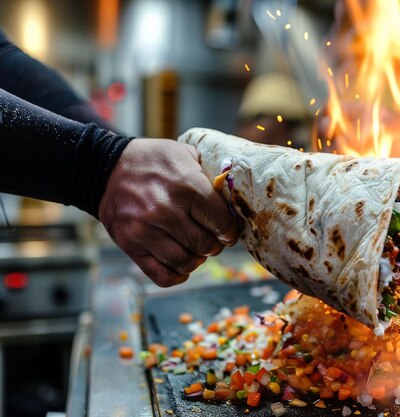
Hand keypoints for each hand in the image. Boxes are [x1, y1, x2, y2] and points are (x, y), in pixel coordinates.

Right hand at [98, 138, 238, 286]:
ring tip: (196, 248)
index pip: (222, 223)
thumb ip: (212, 176)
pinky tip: (181, 263)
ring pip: (186, 262)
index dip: (230, 231)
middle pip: (206, 245)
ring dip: (197, 259)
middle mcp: (166, 210)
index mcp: (186, 186)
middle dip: (215, 245)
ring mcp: (146, 230)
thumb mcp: (186, 154)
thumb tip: (237, 199)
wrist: (106, 168)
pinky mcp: (131, 245)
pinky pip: (162, 275)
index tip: (229, 232)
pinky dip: (177, 275)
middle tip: (213, 239)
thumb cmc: (154, 161)